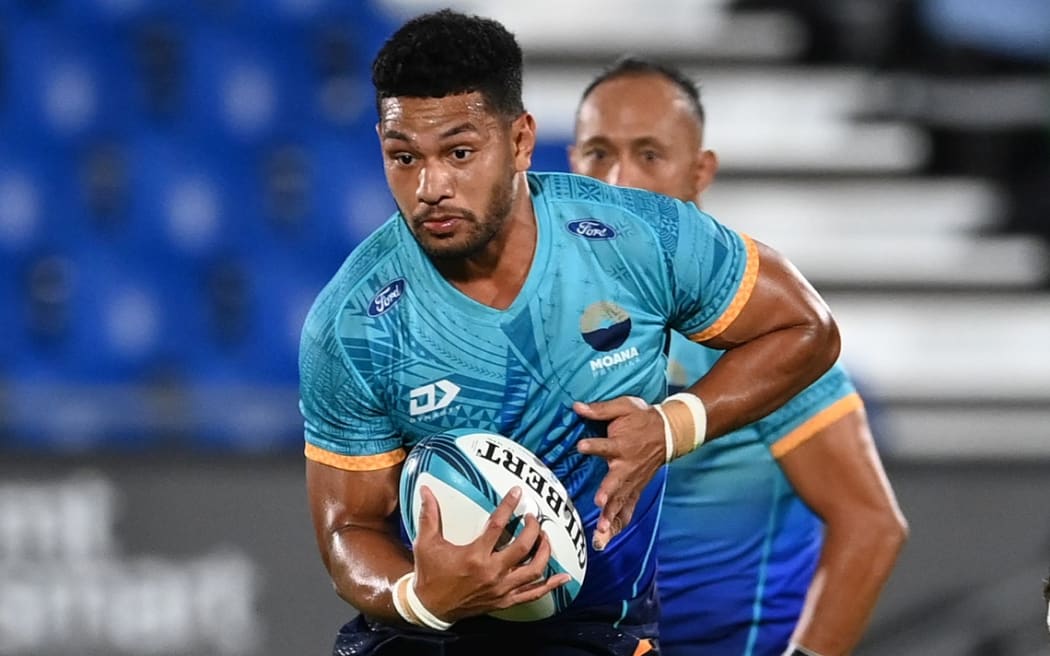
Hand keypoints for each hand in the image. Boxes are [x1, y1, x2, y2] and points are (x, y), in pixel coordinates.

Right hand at [410, 485, 571, 622]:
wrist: (431, 608)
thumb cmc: (430, 573)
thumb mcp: (426, 543)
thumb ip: (429, 515)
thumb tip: (425, 489)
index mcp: (474, 555)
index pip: (497, 525)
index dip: (509, 506)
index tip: (518, 492)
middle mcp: (492, 572)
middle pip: (523, 546)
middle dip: (533, 528)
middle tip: (533, 517)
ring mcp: (501, 589)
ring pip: (534, 569)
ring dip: (544, 551)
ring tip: (545, 537)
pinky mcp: (505, 601)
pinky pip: (533, 594)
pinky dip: (551, 586)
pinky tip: (564, 577)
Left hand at [574, 396, 666, 550]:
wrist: (669, 432)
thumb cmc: (642, 418)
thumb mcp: (623, 406)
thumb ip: (600, 410)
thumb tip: (576, 406)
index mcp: (621, 444)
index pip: (606, 445)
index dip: (594, 446)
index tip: (582, 445)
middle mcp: (626, 466)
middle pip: (616, 482)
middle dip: (608, 493)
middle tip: (599, 503)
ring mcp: (632, 481)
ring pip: (621, 503)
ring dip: (611, 519)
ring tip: (600, 535)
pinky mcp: (635, 489)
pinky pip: (627, 510)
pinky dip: (619, 525)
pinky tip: (608, 540)